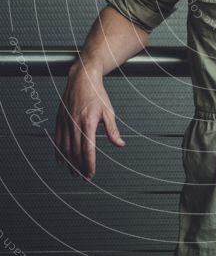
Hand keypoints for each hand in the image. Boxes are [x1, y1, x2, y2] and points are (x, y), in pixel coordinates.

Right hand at [54, 62, 125, 179]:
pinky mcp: (59, 120)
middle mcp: (74, 123)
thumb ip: (113, 130)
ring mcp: (65, 122)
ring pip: (65, 148)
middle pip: (75, 152)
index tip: (91, 174)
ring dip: (69, 163)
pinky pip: (57, 140)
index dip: (89, 164)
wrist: (82, 78)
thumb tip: (120, 144)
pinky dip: (58, 153)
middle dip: (79, 167)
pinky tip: (61, 161)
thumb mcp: (108, 111)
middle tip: (84, 177)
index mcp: (88, 122)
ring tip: (73, 172)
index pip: (88, 149)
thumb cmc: (96, 94)